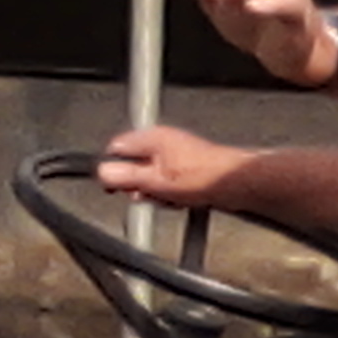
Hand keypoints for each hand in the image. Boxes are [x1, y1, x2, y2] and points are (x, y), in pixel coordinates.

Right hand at [94, 123, 257, 205]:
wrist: (235, 184)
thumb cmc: (203, 177)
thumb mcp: (155, 181)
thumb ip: (126, 176)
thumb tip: (103, 172)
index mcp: (151, 137)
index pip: (116, 148)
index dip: (113, 169)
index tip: (116, 187)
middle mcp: (162, 141)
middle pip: (133, 164)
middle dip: (138, 185)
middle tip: (151, 194)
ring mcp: (174, 153)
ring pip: (150, 176)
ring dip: (156, 192)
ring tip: (171, 198)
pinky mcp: (186, 167)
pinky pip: (166, 182)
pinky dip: (170, 193)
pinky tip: (180, 199)